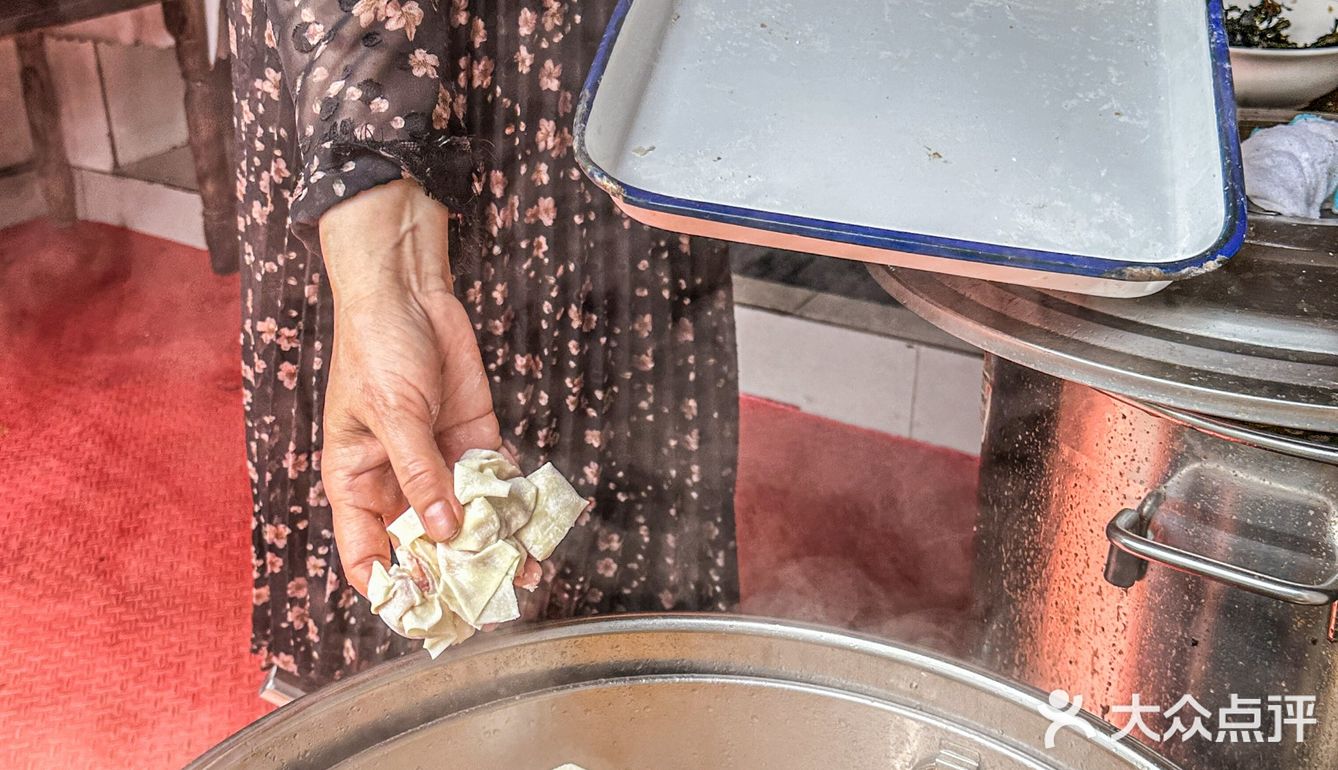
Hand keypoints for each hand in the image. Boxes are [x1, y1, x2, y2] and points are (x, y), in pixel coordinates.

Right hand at [318, 180, 500, 595]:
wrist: (409, 293)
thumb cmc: (376, 348)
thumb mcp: (393, 414)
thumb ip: (420, 474)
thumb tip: (444, 529)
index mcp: (356, 482)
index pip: (367, 552)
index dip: (393, 584)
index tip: (426, 608)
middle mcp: (398, 481)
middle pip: (425, 542)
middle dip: (455, 572)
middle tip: (489, 601)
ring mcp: (438, 462)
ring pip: (466, 518)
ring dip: (492, 545)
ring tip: (524, 574)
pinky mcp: (473, 439)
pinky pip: (494, 482)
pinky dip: (512, 506)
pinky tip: (533, 529)